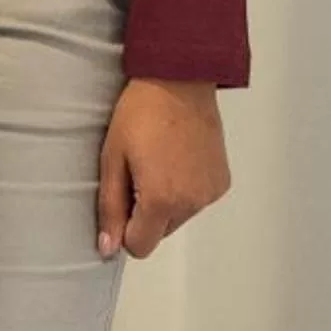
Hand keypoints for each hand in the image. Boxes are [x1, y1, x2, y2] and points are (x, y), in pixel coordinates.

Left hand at [97, 78, 231, 258]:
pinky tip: (178, 159)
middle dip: (144, 214)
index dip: (124, 229)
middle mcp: (192, 205)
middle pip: (159, 232)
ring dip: (165, 202)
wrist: (180, 82)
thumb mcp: (112, 159)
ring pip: (178, 217)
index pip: (140, 246)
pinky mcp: (223, 182)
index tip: (120, 198)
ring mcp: (210, 194)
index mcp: (161, 202)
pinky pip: (196, 200)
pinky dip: (185, 190)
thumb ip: (110, 208)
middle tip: (136, 172)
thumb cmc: (137, 116)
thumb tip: (107, 249)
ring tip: (157, 161)